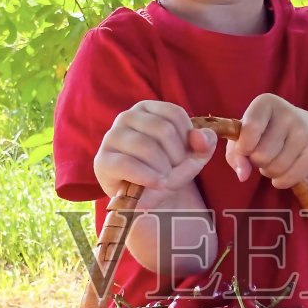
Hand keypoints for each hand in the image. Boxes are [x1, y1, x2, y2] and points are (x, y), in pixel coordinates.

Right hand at [94, 101, 216, 199]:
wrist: (147, 199)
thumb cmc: (167, 171)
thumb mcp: (192, 156)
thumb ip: (204, 143)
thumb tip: (200, 137)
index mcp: (147, 108)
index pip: (174, 114)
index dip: (187, 138)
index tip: (186, 155)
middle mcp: (126, 117)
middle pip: (162, 130)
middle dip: (176, 156)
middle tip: (175, 171)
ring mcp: (111, 137)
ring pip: (146, 146)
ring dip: (163, 169)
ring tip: (165, 180)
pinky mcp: (103, 161)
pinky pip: (127, 164)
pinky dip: (147, 177)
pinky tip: (157, 184)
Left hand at [226, 94, 307, 189]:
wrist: (305, 130)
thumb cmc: (264, 133)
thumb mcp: (244, 136)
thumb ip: (235, 154)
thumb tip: (243, 175)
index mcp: (266, 102)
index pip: (251, 128)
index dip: (243, 147)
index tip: (244, 149)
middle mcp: (289, 114)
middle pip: (262, 155)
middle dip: (257, 161)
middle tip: (262, 154)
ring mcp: (305, 132)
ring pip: (276, 168)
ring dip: (269, 171)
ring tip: (273, 160)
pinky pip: (290, 178)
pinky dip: (281, 181)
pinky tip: (283, 171)